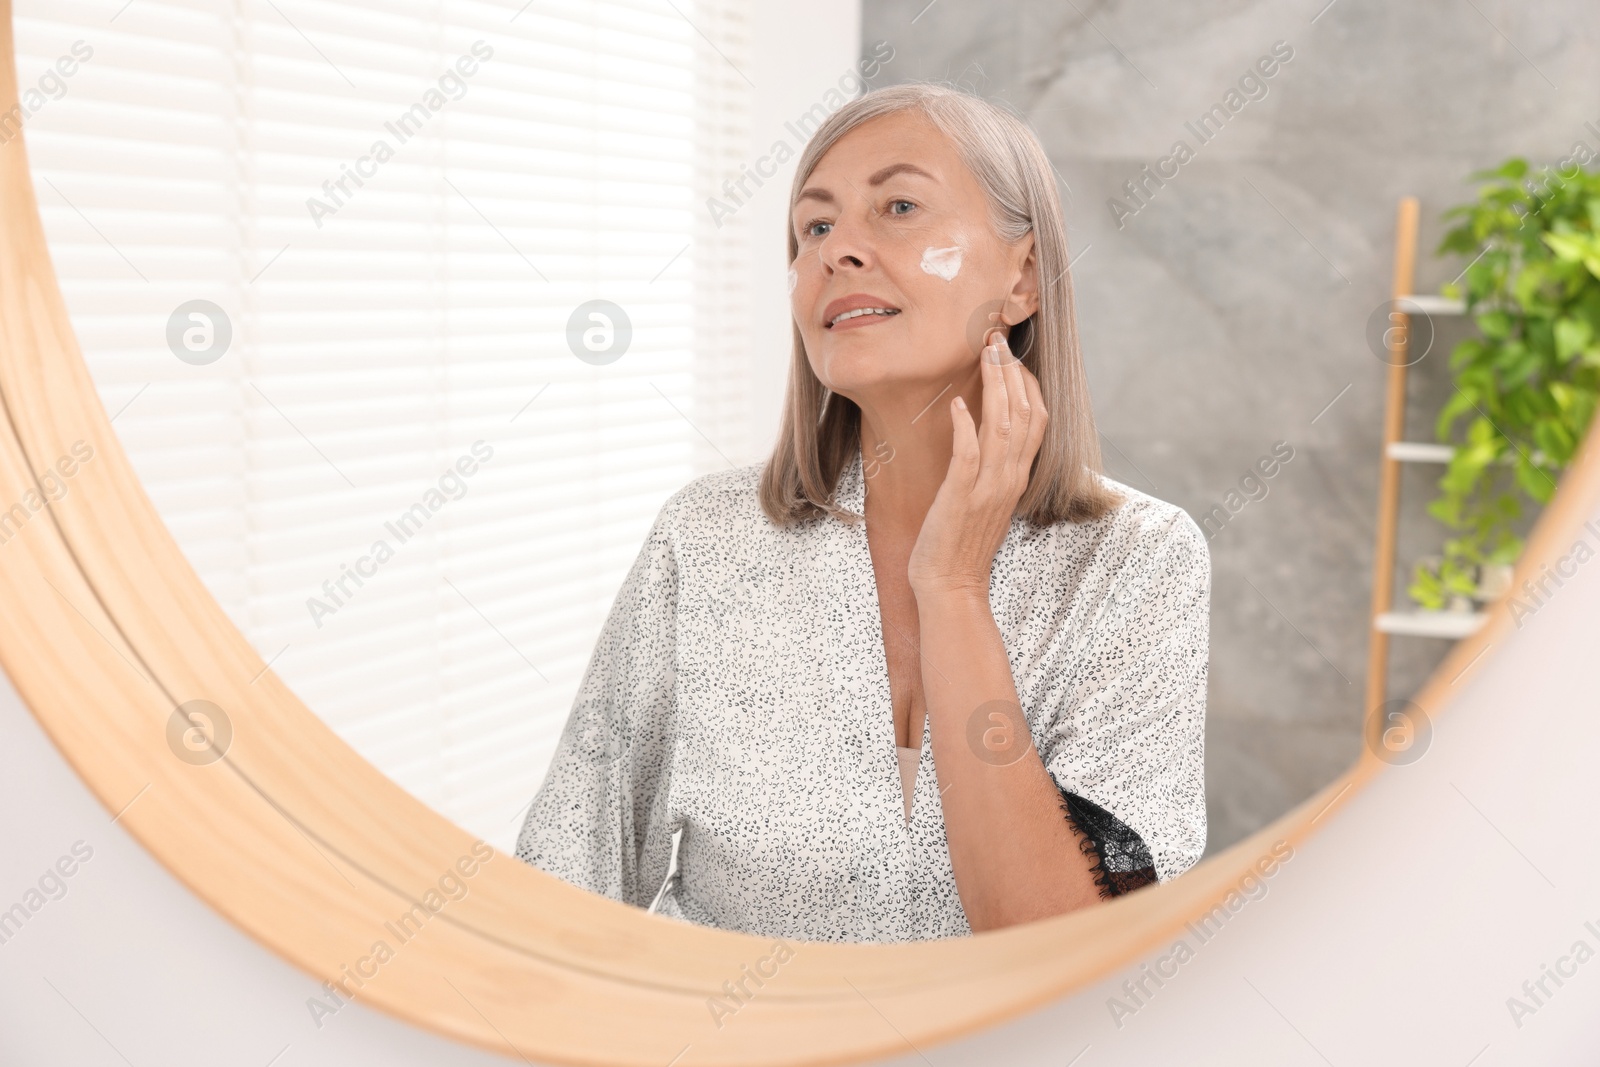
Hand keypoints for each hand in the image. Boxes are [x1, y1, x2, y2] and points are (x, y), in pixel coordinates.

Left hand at [907, 331, 1047, 598]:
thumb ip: (989, 470)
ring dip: (995, 386)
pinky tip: (958, 403)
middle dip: (1011, 372)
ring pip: (1003, 427)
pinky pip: (969, 454)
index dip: (1027, 384)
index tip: (1011, 355)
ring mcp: (988, 488)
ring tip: (985, 354)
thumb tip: (982, 437)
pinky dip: (966, 425)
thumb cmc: (961, 545)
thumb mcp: (983, 501)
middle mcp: (1009, 479)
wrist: (952, 587)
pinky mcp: (962, 498)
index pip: (1036, 421)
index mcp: (1016, 478)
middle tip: (996, 339)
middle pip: (1024, 415)